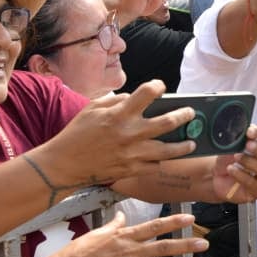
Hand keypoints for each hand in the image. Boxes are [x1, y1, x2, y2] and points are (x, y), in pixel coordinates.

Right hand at [26, 81, 197, 188]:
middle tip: (190, 113)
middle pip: (168, 122)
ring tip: (191, 142)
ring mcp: (133, 153)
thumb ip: (117, 101)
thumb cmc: (77, 133)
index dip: (158, 86)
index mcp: (120, 114)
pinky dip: (162, 161)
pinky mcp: (132, 170)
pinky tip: (165, 157)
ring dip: (184, 145)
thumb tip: (134, 98)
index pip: (147, 93)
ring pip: (170, 150)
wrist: (65, 165)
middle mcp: (130, 133)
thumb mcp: (93, 108)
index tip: (161, 86)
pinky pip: (155, 165)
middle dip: (185, 115)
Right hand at [44, 211, 207, 256]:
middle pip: (163, 246)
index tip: (191, 219)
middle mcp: (131, 251)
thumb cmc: (80, 250)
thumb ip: (115, 225)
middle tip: (204, 243)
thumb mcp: (99, 232)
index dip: (174, 222)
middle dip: (185, 245)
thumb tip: (121, 215)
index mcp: (126, 237)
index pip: (154, 226)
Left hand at [212, 125, 256, 201]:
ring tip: (236, 158)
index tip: (250, 132)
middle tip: (247, 145)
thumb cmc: (229, 159)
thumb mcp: (233, 144)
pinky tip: (232, 170)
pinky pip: (255, 184)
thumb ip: (243, 137)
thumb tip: (250, 131)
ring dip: (250, 162)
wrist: (217, 176)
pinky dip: (242, 175)